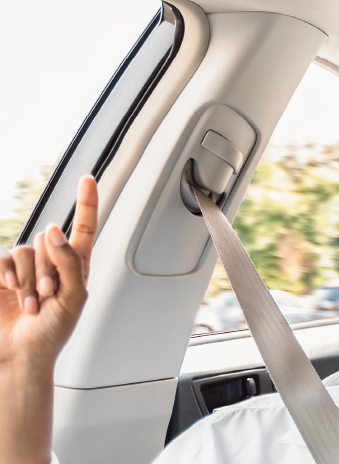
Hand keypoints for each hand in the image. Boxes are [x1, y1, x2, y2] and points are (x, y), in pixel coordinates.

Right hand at [0, 176, 95, 463]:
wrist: (21, 353)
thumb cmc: (53, 332)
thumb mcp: (74, 298)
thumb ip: (69, 262)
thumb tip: (54, 229)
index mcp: (76, 266)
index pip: (83, 227)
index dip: (86, 202)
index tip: (88, 177)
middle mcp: (50, 262)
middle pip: (47, 242)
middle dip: (48, 270)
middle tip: (49, 297)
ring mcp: (24, 268)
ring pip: (24, 251)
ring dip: (29, 280)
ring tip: (33, 304)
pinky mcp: (0, 274)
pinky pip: (2, 261)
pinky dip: (8, 277)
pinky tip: (13, 294)